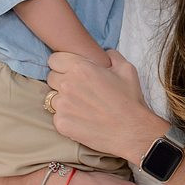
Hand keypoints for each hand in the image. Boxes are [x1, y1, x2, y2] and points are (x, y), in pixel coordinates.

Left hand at [46, 49, 163, 164]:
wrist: (132, 131)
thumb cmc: (130, 100)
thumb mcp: (126, 69)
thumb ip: (110, 55)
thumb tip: (103, 53)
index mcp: (79, 68)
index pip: (54, 60)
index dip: (63, 64)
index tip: (71, 71)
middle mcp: (67, 84)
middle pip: (52, 78)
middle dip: (62, 81)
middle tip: (79, 89)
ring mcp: (62, 105)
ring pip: (53, 97)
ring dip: (64, 100)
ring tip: (82, 106)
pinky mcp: (61, 123)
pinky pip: (56, 115)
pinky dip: (66, 117)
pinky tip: (82, 119)